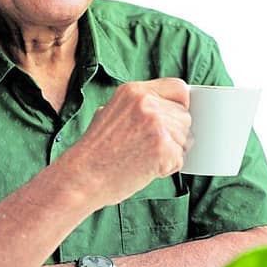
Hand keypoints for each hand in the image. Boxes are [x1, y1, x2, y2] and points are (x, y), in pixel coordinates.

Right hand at [60, 78, 191, 207]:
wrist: (82, 178)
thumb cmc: (95, 152)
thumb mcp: (110, 113)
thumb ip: (138, 106)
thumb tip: (164, 107)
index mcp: (134, 91)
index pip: (178, 88)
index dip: (179, 105)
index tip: (173, 117)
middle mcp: (147, 103)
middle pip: (185, 115)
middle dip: (174, 133)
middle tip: (148, 146)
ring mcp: (157, 125)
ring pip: (185, 138)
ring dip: (171, 151)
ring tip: (143, 157)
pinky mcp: (164, 149)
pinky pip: (180, 158)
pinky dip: (167, 168)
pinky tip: (145, 168)